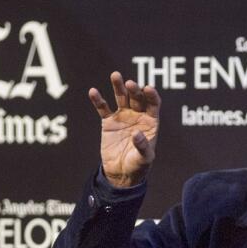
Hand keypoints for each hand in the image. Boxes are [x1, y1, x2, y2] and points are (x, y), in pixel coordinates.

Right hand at [88, 71, 159, 187]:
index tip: (148, 88)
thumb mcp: (144, 159)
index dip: (152, 96)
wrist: (121, 172)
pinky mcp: (108, 121)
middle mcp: (138, 115)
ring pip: (121, 97)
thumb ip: (142, 146)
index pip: (153, 104)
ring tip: (115, 75)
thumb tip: (137, 133)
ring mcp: (123, 116)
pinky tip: (93, 91)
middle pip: (137, 98)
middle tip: (130, 83)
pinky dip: (98, 100)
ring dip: (118, 86)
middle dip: (134, 90)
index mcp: (151, 122)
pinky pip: (103, 108)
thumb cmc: (138, 165)